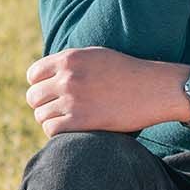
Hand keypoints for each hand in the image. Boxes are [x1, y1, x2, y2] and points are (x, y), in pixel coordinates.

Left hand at [24, 47, 189, 138]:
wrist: (156, 90)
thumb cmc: (129, 73)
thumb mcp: (98, 56)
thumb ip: (70, 63)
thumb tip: (43, 77)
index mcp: (70, 58)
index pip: (33, 75)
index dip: (41, 85)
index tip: (53, 93)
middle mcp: (68, 77)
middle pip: (34, 97)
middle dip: (45, 104)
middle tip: (62, 110)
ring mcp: (73, 100)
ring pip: (41, 115)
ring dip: (52, 120)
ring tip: (70, 120)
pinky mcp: (81, 120)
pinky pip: (51, 129)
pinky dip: (58, 132)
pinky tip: (73, 129)